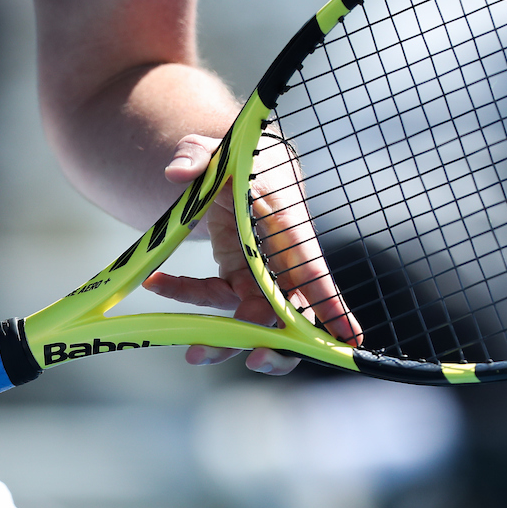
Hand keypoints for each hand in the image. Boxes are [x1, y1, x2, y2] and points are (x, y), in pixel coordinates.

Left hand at [143, 134, 360, 374]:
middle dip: (277, 344)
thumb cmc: (248, 156)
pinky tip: (157, 283)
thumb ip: (200, 155)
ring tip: (194, 354)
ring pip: (254, 322)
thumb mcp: (223, 148)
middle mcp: (280, 259)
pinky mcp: (236, 278)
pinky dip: (184, 295)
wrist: (247, 164)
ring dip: (227, 341)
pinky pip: (213, 298)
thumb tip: (180, 170)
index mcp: (288, 226)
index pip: (310, 268)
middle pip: (290, 313)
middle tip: (253, 359)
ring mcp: (259, 273)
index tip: (348, 339)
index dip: (328, 303)